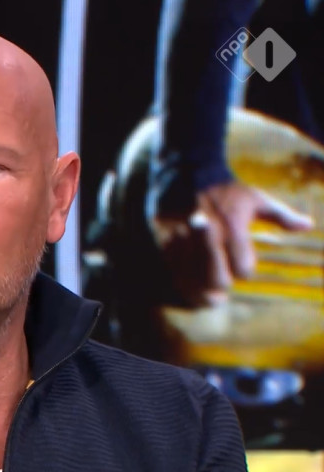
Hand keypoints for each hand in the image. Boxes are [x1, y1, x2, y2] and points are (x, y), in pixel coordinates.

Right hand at [150, 182, 313, 306]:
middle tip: (222, 284)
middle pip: (217, 280)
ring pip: (192, 281)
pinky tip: (191, 288)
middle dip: (222, 284)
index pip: (242, 269)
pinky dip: (183, 283)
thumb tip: (308, 226)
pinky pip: (174, 273)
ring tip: (210, 297)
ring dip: (201, 292)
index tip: (241, 264)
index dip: (244, 269)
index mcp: (233, 227)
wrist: (184, 173)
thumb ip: (281, 216)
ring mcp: (184, 240)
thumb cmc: (225, 189)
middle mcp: (208, 236)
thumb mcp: (255, 198)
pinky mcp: (165, 242)